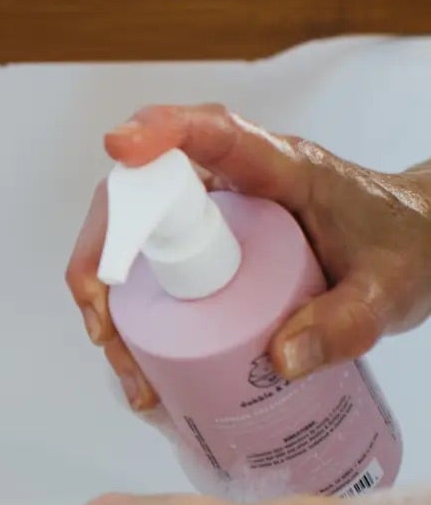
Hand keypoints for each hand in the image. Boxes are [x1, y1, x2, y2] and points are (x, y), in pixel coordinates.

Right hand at [67, 104, 430, 409]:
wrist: (414, 247)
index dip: (162, 131)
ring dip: (109, 303)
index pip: (213, 133)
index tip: (121, 144)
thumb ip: (347, 324)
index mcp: (279, 167)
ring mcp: (209, 219)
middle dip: (104, 258)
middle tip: (106, 329)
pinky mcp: (202, 251)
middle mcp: (229, 185)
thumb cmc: (406, 250)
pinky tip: (143, 372)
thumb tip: (279, 360)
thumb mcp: (391, 292)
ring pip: (132, 241)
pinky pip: (149, 274)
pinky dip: (131, 320)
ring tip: (131, 373)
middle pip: (139, 196)